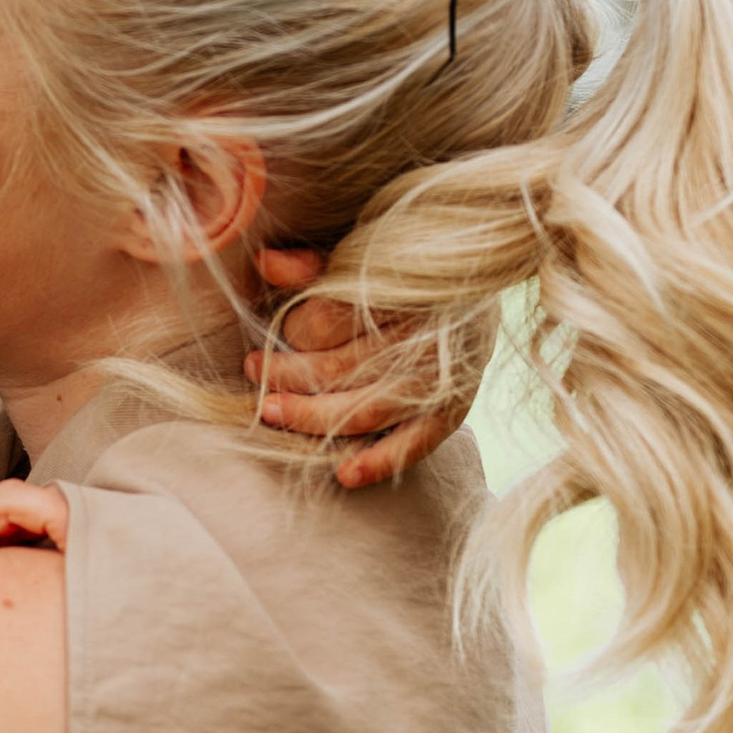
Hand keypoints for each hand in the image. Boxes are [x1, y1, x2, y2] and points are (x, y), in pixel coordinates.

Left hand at [245, 247, 470, 493]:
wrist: (477, 280)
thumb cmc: (404, 277)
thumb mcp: (363, 259)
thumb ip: (313, 265)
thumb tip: (265, 262)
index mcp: (399, 292)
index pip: (325, 322)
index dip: (289, 334)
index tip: (266, 342)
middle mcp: (422, 337)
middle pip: (337, 368)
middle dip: (286, 375)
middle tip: (255, 372)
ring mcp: (437, 380)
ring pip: (364, 410)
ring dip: (312, 418)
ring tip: (271, 412)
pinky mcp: (451, 412)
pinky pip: (414, 444)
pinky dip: (380, 462)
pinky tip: (344, 474)